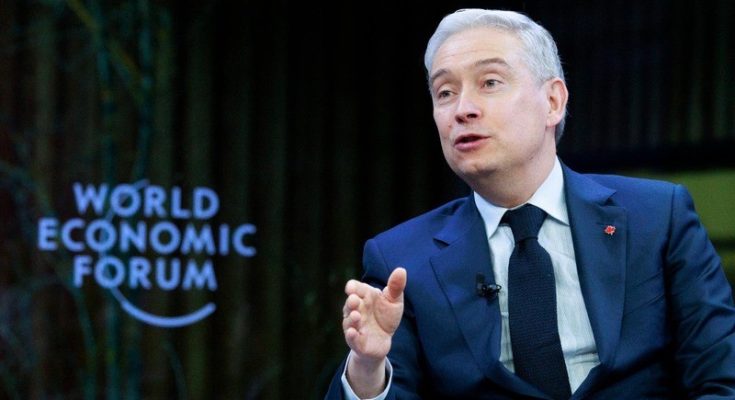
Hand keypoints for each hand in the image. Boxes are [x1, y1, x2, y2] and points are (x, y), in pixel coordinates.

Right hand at [342, 267, 406, 395]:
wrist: (383, 341)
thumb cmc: (386, 316)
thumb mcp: (394, 301)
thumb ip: (396, 286)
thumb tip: (401, 270)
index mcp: (365, 297)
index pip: (355, 288)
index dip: (353, 287)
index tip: (351, 288)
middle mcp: (357, 310)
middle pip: (350, 304)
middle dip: (351, 302)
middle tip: (354, 299)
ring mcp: (355, 325)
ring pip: (349, 321)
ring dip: (351, 318)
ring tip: (356, 315)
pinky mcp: (356, 341)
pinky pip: (351, 338)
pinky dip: (351, 335)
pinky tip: (352, 332)